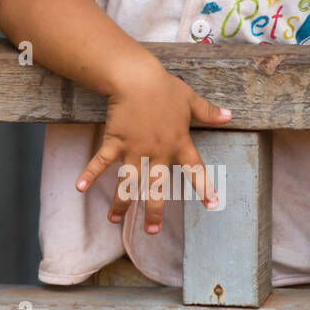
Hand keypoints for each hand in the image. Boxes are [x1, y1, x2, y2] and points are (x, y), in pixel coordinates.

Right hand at [75, 64, 229, 233]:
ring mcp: (135, 149)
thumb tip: (229, 115)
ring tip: (114, 220)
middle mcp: (157, 152)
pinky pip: (101, 161)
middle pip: (157, 187)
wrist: (137, 78)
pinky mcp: (116, 141)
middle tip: (151, 231)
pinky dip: (89, 174)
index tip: (212, 205)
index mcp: (178, 143)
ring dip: (121, 202)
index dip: (204, 188)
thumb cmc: (164, 86)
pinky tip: (79, 188)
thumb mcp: (190, 99)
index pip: (195, 170)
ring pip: (128, 182)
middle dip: (154, 211)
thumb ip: (208, 111)